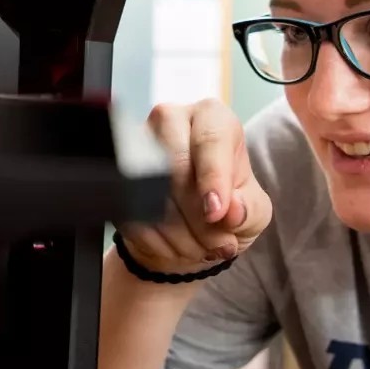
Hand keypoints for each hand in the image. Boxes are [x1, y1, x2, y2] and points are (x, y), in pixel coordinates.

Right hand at [116, 99, 272, 276]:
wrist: (189, 227)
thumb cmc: (226, 206)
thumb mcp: (252, 210)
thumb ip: (248, 210)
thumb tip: (232, 210)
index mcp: (212, 118)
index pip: (211, 140)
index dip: (213, 178)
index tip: (216, 213)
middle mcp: (171, 121)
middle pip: (175, 165)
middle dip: (196, 216)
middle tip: (216, 246)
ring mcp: (137, 145)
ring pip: (151, 192)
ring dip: (178, 235)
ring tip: (200, 250)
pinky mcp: (117, 176)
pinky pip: (131, 213)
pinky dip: (156, 242)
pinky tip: (175, 249)